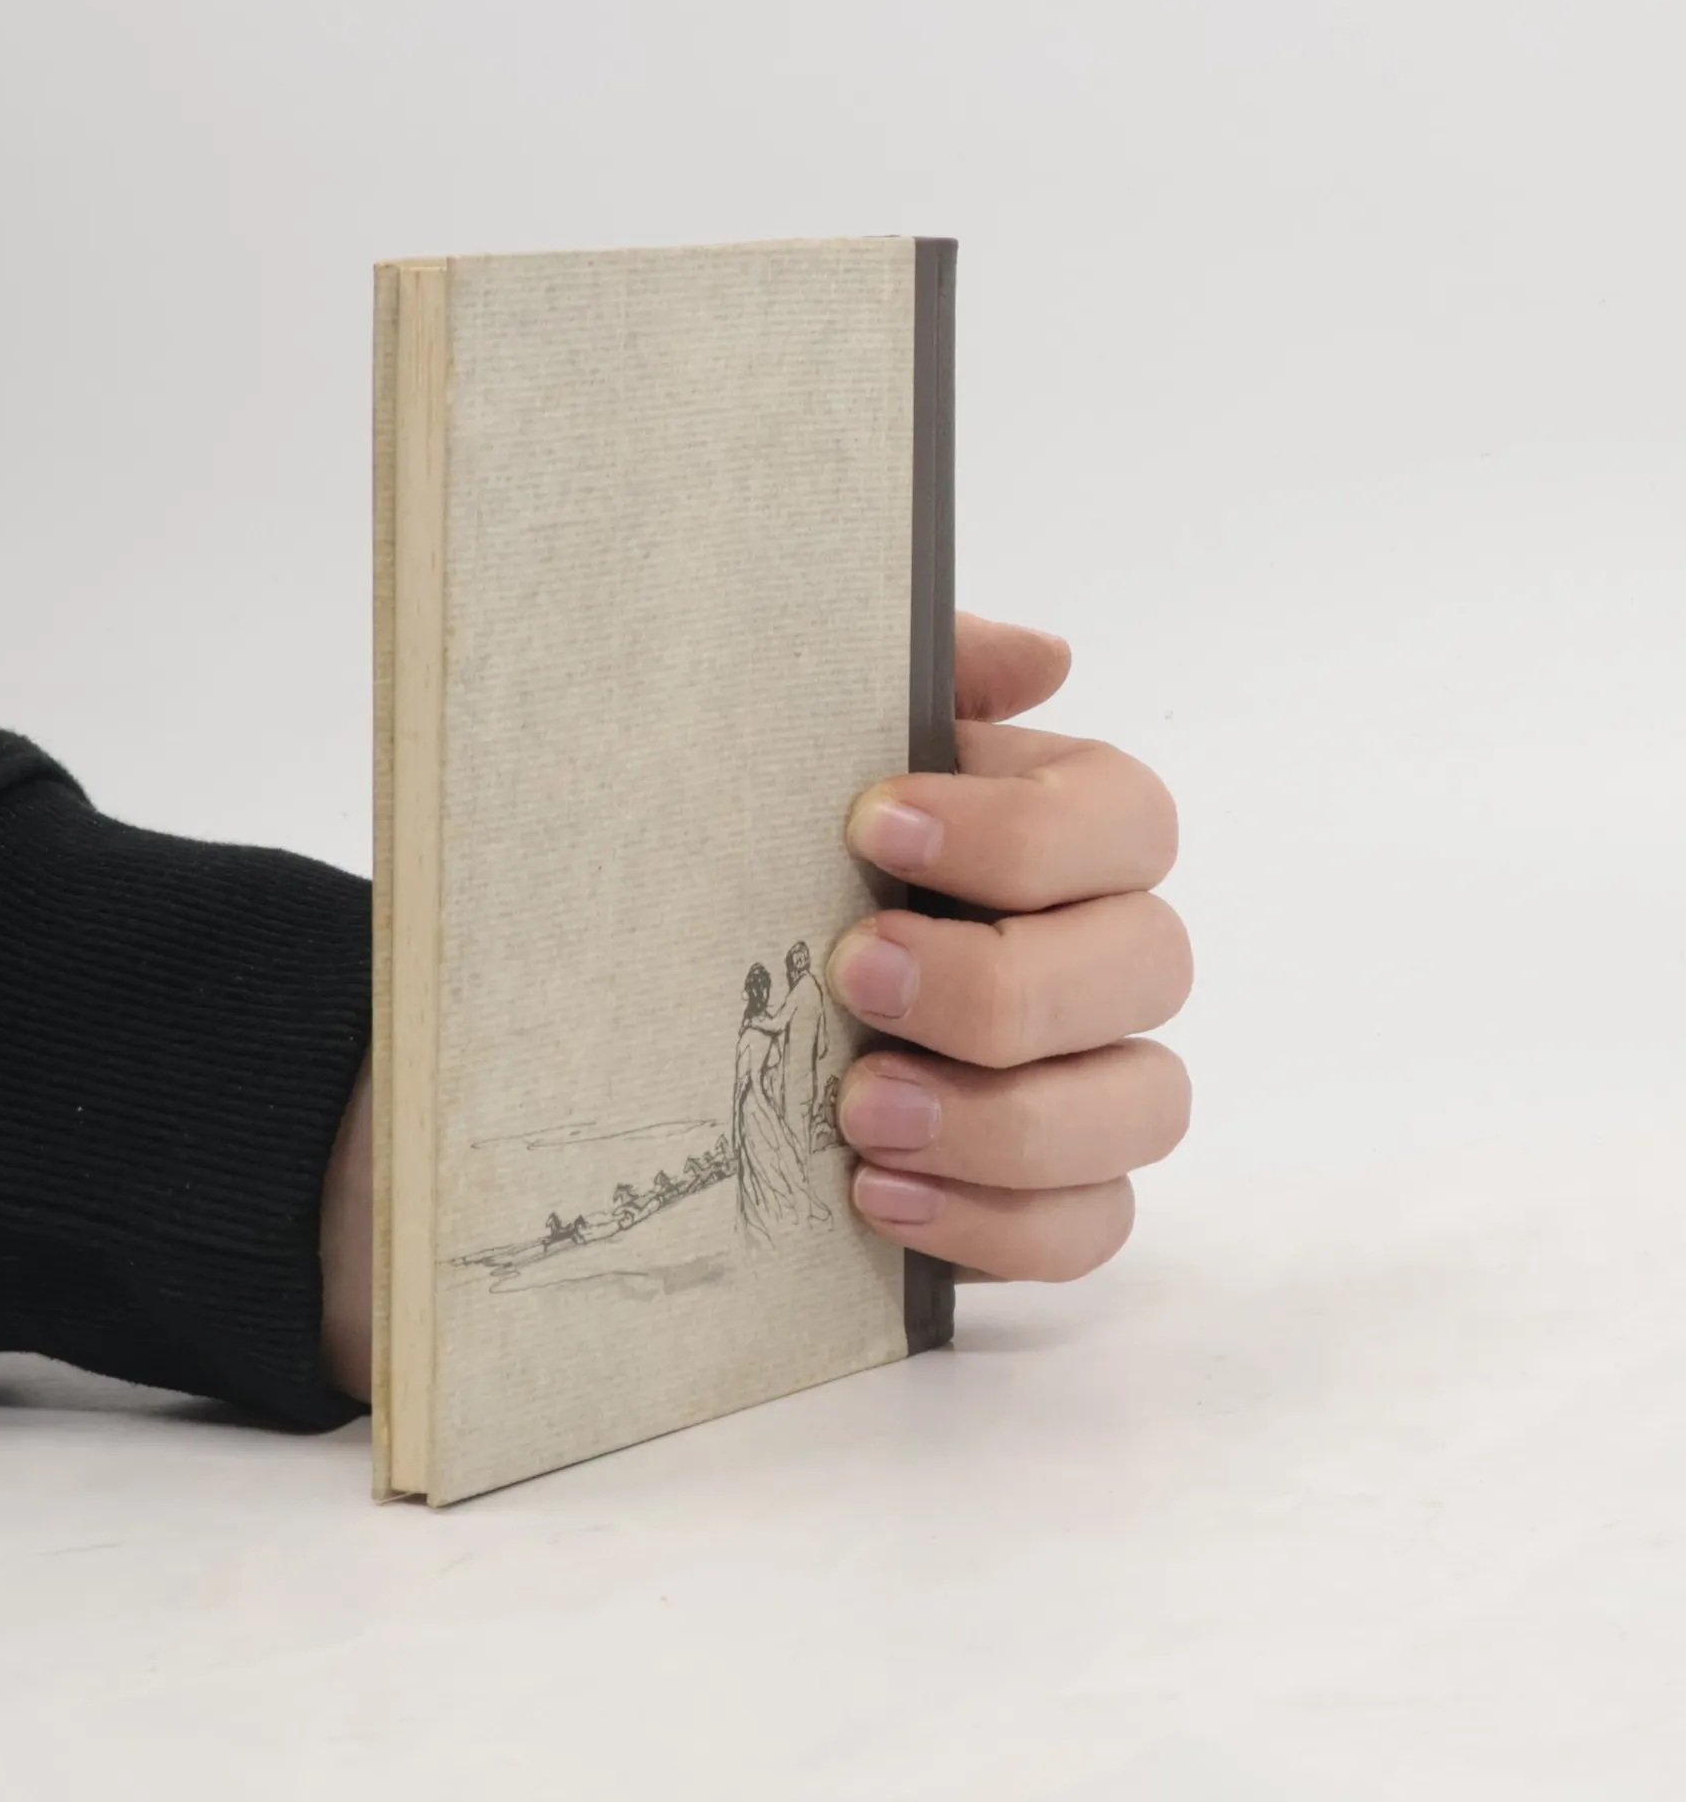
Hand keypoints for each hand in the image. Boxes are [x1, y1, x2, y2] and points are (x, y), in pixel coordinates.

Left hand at [828, 616, 1191, 1281]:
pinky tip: (879, 1194)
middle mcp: (1113, 951)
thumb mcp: (839, 737)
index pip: (1126, 822)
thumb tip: (1044, 661)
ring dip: (1003, 1118)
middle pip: (1146, 969)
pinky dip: (996, 1224)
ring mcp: (1101, 1077)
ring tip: (861, 1111)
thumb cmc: (806, 842)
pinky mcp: (1057, 1188)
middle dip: (998, 983)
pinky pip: (1092, 1227)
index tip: (874, 825)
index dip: (1019, 834)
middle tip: (855, 975)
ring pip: (1143, 1109)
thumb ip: (933, 677)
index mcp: (1078, 829)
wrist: (743, 968)